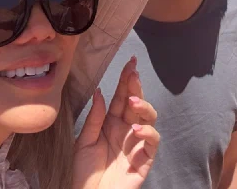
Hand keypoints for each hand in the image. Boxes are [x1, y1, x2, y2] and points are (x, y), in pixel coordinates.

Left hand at [73, 58, 158, 188]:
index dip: (126, 81)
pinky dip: (147, 133)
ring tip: (133, 103)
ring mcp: (137, 143)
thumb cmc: (85, 173)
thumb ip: (94, 118)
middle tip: (133, 73)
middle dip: (136, 87)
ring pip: (149, 118)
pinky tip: (136, 129)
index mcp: (112, 123)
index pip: (121, 98)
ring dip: (143, 107)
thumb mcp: (83, 143)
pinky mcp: (144, 159)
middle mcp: (126, 130)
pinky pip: (152, 142)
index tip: (130, 63)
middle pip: (136, 103)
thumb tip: (100, 92)